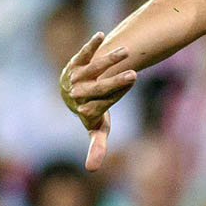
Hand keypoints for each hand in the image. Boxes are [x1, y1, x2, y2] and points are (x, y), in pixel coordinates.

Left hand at [60, 31, 136, 170]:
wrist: (71, 89)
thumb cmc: (89, 109)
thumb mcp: (96, 127)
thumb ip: (96, 146)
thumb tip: (91, 170)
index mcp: (83, 108)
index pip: (99, 106)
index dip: (111, 101)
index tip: (127, 96)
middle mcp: (75, 92)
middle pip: (98, 87)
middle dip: (115, 81)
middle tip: (134, 75)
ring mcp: (74, 76)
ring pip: (93, 68)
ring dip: (108, 59)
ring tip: (126, 51)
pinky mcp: (76, 62)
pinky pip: (83, 53)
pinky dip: (91, 45)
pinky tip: (101, 35)